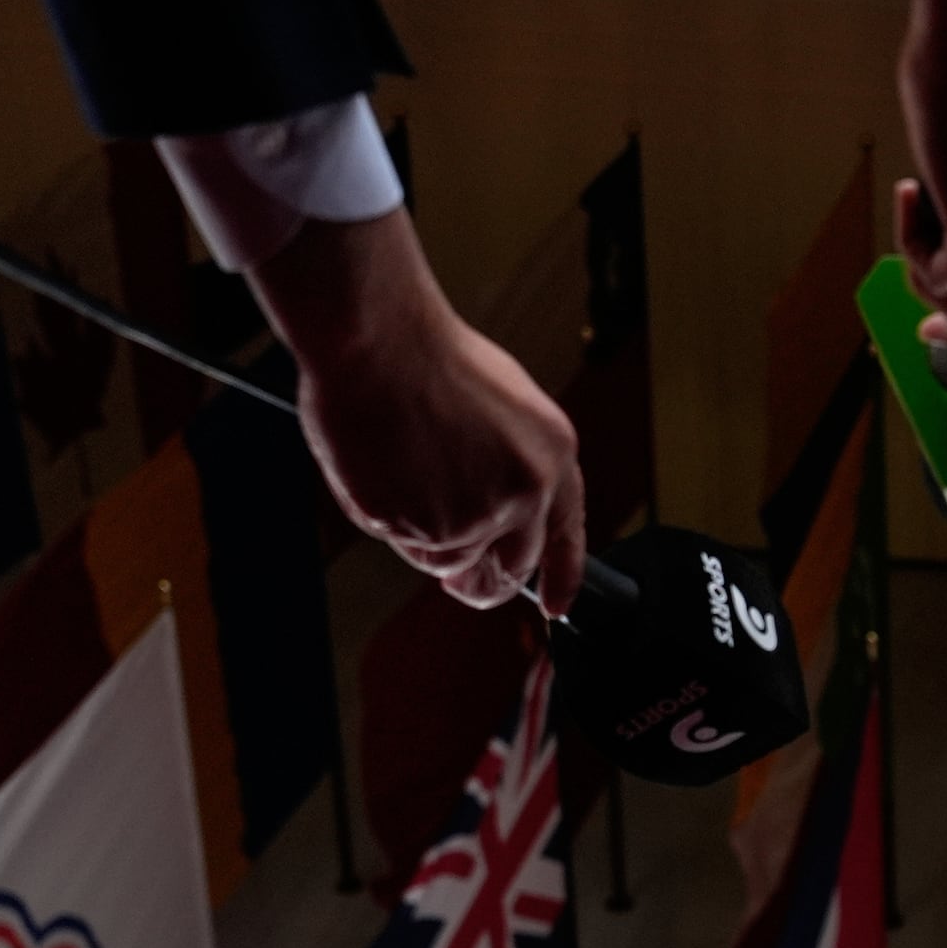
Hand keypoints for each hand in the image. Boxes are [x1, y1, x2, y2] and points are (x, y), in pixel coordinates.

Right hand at [249, 208, 585, 612]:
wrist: (379, 341)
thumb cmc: (428, 358)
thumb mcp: (505, 407)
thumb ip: (513, 464)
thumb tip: (501, 512)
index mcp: (552, 458)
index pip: (567, 537)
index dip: (562, 578)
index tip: (557, 605)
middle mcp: (523, 493)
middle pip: (508, 569)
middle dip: (480, 578)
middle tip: (456, 573)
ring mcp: (473, 515)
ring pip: (446, 559)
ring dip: (423, 537)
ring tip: (404, 474)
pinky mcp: (422, 527)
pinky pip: (403, 544)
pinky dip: (388, 520)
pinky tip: (384, 471)